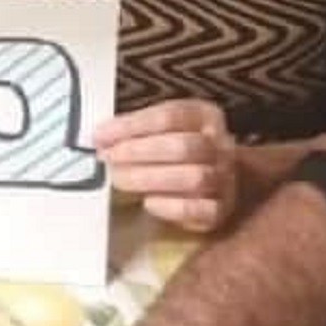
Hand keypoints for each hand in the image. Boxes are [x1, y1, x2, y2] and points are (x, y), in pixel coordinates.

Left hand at [95, 100, 237, 232]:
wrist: (219, 179)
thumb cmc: (181, 151)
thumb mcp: (165, 128)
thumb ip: (137, 129)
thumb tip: (101, 137)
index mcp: (206, 117)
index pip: (171, 116)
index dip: (132, 126)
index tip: (101, 135)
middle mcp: (220, 145)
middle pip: (184, 146)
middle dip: (139, 153)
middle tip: (109, 159)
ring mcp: (224, 177)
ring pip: (193, 177)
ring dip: (150, 179)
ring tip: (121, 180)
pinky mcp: (220, 209)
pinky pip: (199, 209)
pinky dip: (171, 206)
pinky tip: (149, 202)